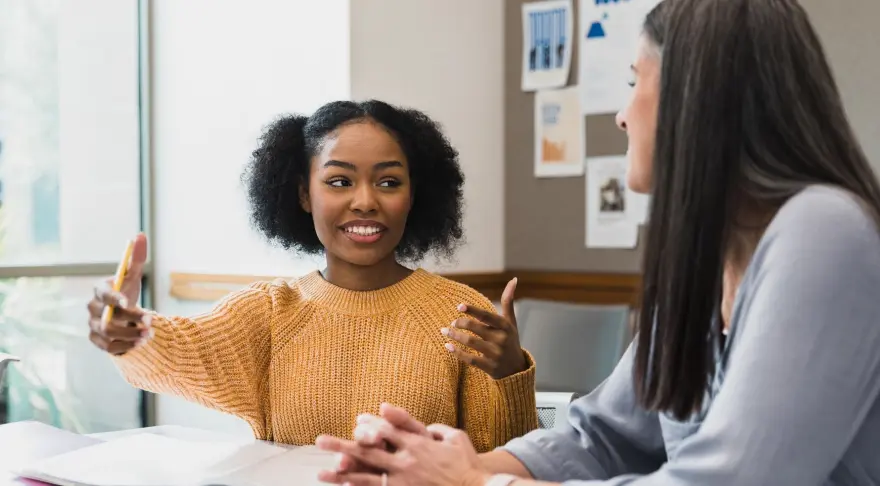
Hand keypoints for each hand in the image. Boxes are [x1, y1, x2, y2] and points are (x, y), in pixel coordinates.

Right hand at [87, 233, 151, 354]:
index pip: (102, 294)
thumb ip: (136, 258)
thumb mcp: (133, 276)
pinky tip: (141, 343)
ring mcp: (93, 326)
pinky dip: (125, 346)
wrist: (124, 315)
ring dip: (130, 335)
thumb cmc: (127, 291)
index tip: (129, 302)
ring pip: (108, 334)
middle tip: (152, 321)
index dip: (113, 298)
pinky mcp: (98, 341)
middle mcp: (93, 309)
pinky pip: (109, 347)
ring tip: (150, 334)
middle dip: (130, 320)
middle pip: (106, 318)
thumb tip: (140, 235)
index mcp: (100, 291)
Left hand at [317, 414, 487, 485]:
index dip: (370, 425)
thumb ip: (437, 428)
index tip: (356, 421)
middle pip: (368, 451)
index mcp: (418, 443)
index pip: (387, 429)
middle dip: (343, 445)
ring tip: (321, 473)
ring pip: (366, 477)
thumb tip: (424, 426)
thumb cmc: (468, 465)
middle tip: (320, 441)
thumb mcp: (457, 438)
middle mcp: (406, 461)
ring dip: (342, 474)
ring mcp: (403, 481)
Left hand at [443, 278, 526, 378]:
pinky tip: (447, 346)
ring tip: (445, 331)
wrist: (517, 370)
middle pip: (476, 329)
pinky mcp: (489, 367)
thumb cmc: (510, 340)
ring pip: (471, 343)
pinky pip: (470, 359)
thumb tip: (514, 279)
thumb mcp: (511, 322)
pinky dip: (457, 352)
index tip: (459, 306)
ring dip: (455, 336)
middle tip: (452, 322)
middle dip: (461, 323)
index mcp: (505, 327)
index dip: (473, 310)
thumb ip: (509, 301)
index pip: (487, 316)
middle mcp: (501, 340)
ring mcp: (495, 354)